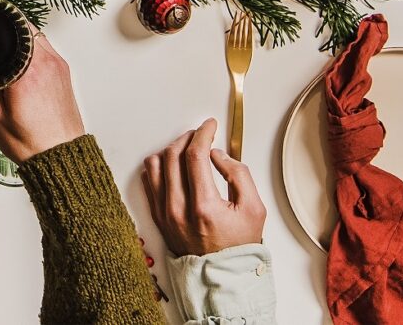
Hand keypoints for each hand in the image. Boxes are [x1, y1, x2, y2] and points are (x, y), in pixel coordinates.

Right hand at [0, 33, 86, 161]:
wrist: (61, 157)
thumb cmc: (32, 143)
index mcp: (26, 74)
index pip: (10, 32)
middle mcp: (46, 64)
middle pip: (25, 27)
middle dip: (8, 29)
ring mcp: (59, 66)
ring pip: (37, 35)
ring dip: (22, 38)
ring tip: (8, 50)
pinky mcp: (65, 72)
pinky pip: (46, 48)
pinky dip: (33, 48)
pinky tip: (23, 60)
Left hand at [142, 119, 265, 257]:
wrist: (222, 277)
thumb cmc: (239, 245)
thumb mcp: (254, 209)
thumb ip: (238, 174)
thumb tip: (217, 154)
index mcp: (203, 207)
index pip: (195, 155)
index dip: (202, 133)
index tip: (210, 125)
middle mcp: (178, 210)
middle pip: (173, 155)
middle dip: (187, 137)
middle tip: (200, 135)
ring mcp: (165, 214)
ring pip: (156, 165)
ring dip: (171, 150)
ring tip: (187, 149)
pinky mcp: (158, 218)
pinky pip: (148, 182)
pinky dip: (158, 166)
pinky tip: (172, 165)